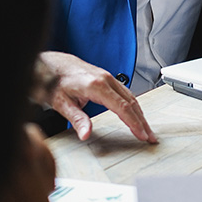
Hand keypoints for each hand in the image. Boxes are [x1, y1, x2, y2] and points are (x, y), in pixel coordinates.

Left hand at [38, 51, 156, 142]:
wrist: (51, 64)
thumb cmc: (53, 81)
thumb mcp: (61, 103)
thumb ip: (76, 119)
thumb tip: (86, 134)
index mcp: (96, 86)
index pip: (122, 107)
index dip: (134, 123)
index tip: (142, 135)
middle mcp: (106, 79)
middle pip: (132, 102)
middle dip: (143, 121)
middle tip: (150, 137)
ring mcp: (108, 77)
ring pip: (132, 97)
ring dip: (140, 114)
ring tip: (145, 129)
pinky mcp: (107, 78)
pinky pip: (126, 93)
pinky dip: (134, 106)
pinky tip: (135, 114)